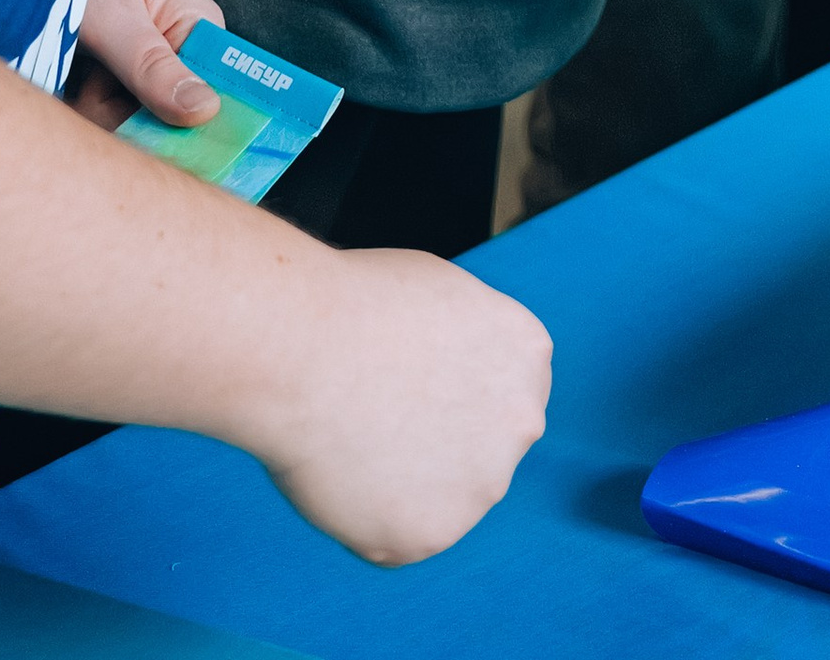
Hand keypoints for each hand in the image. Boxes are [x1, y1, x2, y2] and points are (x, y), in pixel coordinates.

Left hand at [70, 0, 223, 131]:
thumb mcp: (115, 15)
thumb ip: (153, 66)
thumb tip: (207, 111)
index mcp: (199, 28)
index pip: (215, 93)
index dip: (189, 127)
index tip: (147, 137)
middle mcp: (181, 50)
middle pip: (166, 117)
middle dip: (123, 116)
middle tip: (89, 88)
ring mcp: (148, 65)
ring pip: (131, 119)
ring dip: (96, 110)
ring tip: (73, 76)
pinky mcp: (118, 74)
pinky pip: (108, 111)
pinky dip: (83, 104)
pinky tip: (69, 81)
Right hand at [252, 250, 550, 564]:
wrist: (303, 351)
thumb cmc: (355, 306)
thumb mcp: (441, 294)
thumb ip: (466, 342)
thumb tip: (451, 369)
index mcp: (526, 354)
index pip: (502, 391)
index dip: (453, 394)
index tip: (412, 391)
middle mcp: (520, 422)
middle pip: (482, 448)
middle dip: (438, 443)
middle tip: (378, 421)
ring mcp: (482, 484)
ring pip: (440, 497)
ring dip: (403, 484)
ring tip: (352, 442)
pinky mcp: (433, 534)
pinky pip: (397, 535)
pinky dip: (367, 517)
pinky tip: (342, 475)